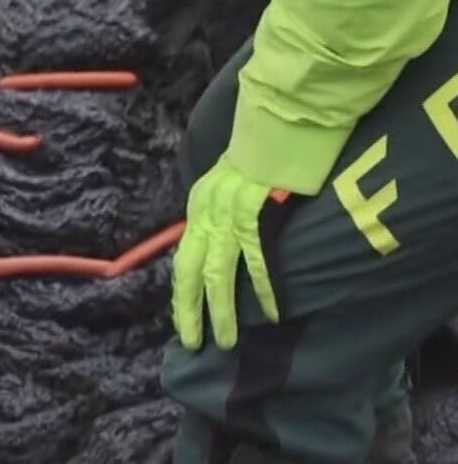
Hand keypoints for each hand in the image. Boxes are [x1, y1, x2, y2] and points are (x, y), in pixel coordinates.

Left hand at [172, 155, 288, 350]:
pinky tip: (268, 312)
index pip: (184, 257)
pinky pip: (256, 259)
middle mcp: (206, 213)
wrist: (281, 120)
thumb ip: (223, 210)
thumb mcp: (228, 180)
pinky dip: (262, 287)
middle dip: (189, 311)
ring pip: (218, 273)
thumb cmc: (263, 150)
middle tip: (194, 343)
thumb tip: (224, 240)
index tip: (183, 319)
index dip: (182, 291)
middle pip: (190, 271)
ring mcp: (229, 214)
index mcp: (200, 206)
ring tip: (226, 340)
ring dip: (221, 310)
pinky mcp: (255, 213)